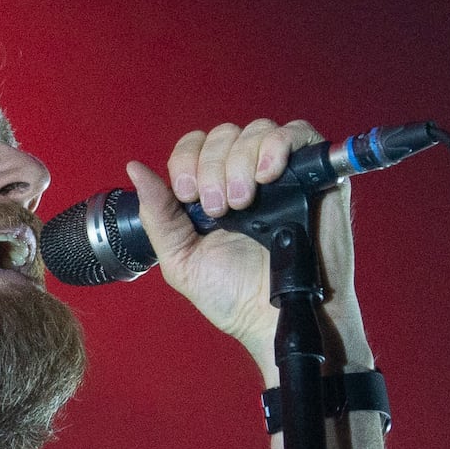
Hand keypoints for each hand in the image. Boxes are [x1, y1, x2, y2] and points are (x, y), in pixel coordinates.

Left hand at [126, 118, 370, 380]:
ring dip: (240, 161)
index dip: (186, 161)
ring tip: (243, 204)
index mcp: (212, 191)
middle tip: (218, 210)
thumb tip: (135, 169)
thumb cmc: (234, 296)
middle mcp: (245, 177)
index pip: (194, 146)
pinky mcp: (315, 175)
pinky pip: (297, 133)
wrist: (275, 319)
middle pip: (223, 134)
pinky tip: (267, 176)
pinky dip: (277, 145)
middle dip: (212, 167)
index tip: (188, 196)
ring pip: (256, 130)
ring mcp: (281, 174)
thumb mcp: (181, 258)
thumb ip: (158, 215)